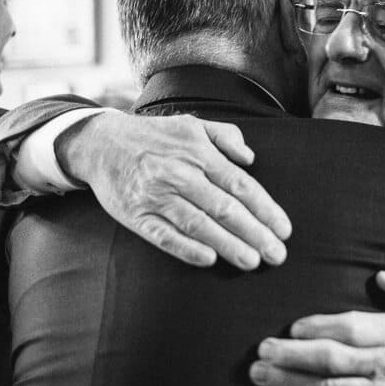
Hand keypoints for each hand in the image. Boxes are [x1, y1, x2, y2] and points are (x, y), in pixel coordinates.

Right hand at [58, 112, 290, 268]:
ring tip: (252, 261)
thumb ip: (226, 136)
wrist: (100, 143)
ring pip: (198, 224)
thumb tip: (250, 158)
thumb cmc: (155, 137)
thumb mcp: (193, 124)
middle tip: (277, 254)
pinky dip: (186, 248)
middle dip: (254, 233)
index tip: (284, 229)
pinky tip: (209, 260)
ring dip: (227, 245)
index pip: (240, 185)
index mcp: (198, 153)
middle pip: (224, 208)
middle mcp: (179, 174)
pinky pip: (163, 235)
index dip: (265, 209)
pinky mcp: (136, 215)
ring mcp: (156, 196)